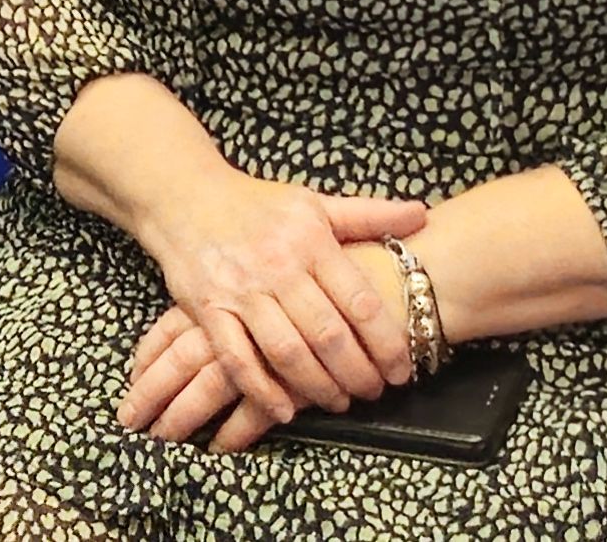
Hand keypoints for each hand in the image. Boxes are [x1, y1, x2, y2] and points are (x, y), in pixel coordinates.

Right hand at [109, 174, 430, 440]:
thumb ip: (368, 215)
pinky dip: (262, 390)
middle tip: (375, 392)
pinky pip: (237, 359)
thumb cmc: (255, 203)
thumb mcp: (313, 203)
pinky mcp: (207, 309)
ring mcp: (240, 290)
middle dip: (358, 372)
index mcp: (311, 241)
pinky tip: (284, 410)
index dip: (386, 341)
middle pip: (328, 334)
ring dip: (318, 387)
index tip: (402, 368)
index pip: (359, 301)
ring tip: (340, 402)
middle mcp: (278, 266)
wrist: (183, 195)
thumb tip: (423, 215)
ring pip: (287, 352)